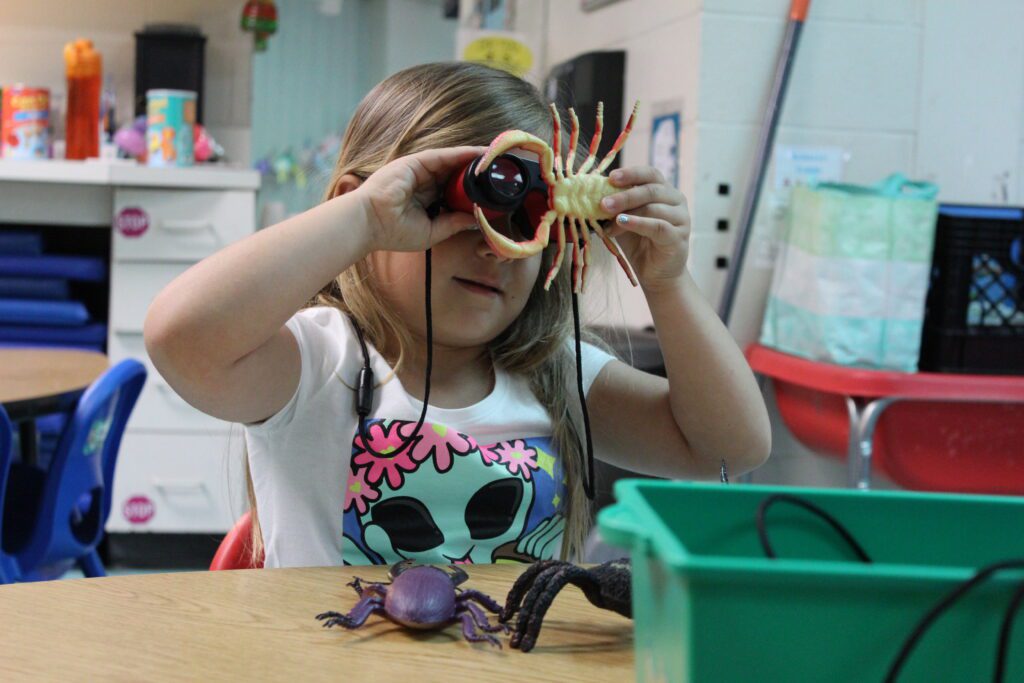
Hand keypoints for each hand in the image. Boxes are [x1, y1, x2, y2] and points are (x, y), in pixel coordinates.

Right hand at [353, 146, 486, 252]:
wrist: (368, 223)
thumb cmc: (392, 232)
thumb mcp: (432, 231)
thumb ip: (453, 223)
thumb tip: (476, 219)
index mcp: (426, 199)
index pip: (455, 190)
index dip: (473, 188)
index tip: (494, 189)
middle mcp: (424, 182)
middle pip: (456, 173)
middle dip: (477, 171)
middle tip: (502, 169)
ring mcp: (419, 171)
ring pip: (453, 162)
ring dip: (475, 159)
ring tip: (497, 157)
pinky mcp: (415, 163)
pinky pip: (444, 156)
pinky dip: (462, 154)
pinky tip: (480, 154)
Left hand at [598, 166, 690, 291]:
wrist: (656, 274)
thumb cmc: (639, 244)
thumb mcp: (624, 220)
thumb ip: (616, 207)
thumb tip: (592, 194)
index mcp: (665, 191)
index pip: (650, 174)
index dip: (631, 173)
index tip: (611, 177)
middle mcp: (676, 201)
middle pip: (651, 190)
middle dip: (624, 195)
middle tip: (603, 203)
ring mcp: (681, 218)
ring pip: (653, 208)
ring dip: (627, 213)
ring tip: (608, 223)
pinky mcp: (679, 237)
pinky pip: (658, 226)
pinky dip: (638, 223)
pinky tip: (622, 223)